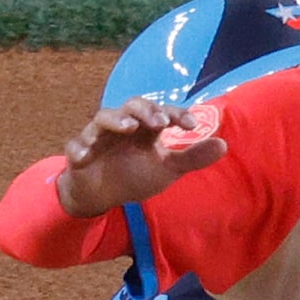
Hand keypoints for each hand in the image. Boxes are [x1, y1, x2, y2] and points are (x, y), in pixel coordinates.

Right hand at [54, 99, 228, 217]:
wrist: (103, 193)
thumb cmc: (136, 173)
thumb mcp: (168, 168)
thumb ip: (192, 157)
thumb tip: (224, 144)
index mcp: (145, 127)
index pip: (162, 112)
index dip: (176, 114)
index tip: (192, 125)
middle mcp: (123, 126)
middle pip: (132, 105)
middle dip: (145, 110)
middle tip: (159, 122)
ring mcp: (99, 137)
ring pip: (103, 119)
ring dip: (115, 120)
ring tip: (128, 127)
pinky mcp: (79, 153)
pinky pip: (75, 147)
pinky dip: (79, 149)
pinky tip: (85, 157)